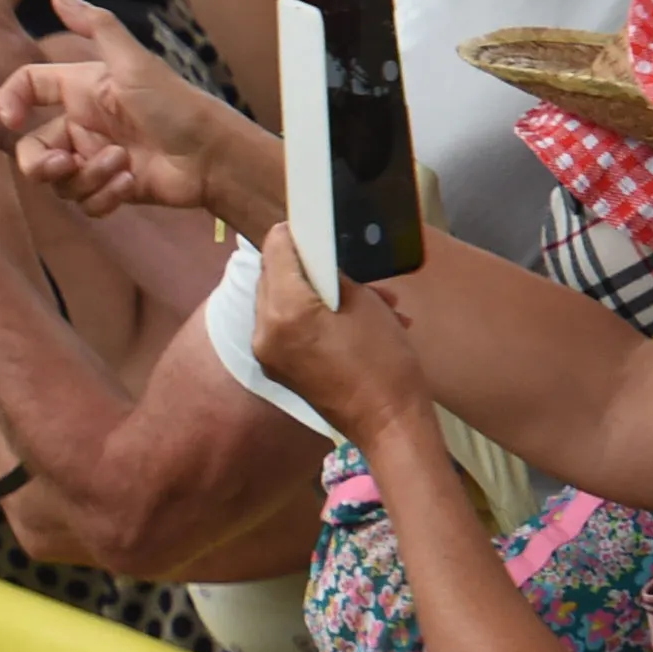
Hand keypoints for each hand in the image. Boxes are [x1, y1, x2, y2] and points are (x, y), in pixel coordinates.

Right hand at [0, 0, 240, 216]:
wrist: (213, 154)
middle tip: (64, 164)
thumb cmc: (174, 104)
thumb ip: (96, 27)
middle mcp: (83, 125)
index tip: (10, 120)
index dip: (10, 101)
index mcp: (81, 91)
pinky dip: (103, 197)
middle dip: (40, 163)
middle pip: (32, 148)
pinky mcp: (110, 189)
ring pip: (59, 180)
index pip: (28, 88)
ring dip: (88, 177)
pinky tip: (130, 184)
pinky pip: (84, 202)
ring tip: (121, 165)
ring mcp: (95, 159)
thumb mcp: (133, 62)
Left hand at [250, 223, 434, 437]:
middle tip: (340, 263)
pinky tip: (354, 320)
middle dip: (306, 266)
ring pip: (281, 302)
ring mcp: (267, 354)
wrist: (388, 423)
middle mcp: (264, 332)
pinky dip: (313, 317)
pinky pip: (288, 328)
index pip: (275, 251)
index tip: (312, 229)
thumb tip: (317, 257)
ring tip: (365, 299)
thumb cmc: (385, 362)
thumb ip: (332, 274)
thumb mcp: (365, 304)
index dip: (294, 235)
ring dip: (316, 293)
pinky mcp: (278, 368)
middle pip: (272, 276)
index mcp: (284, 311)